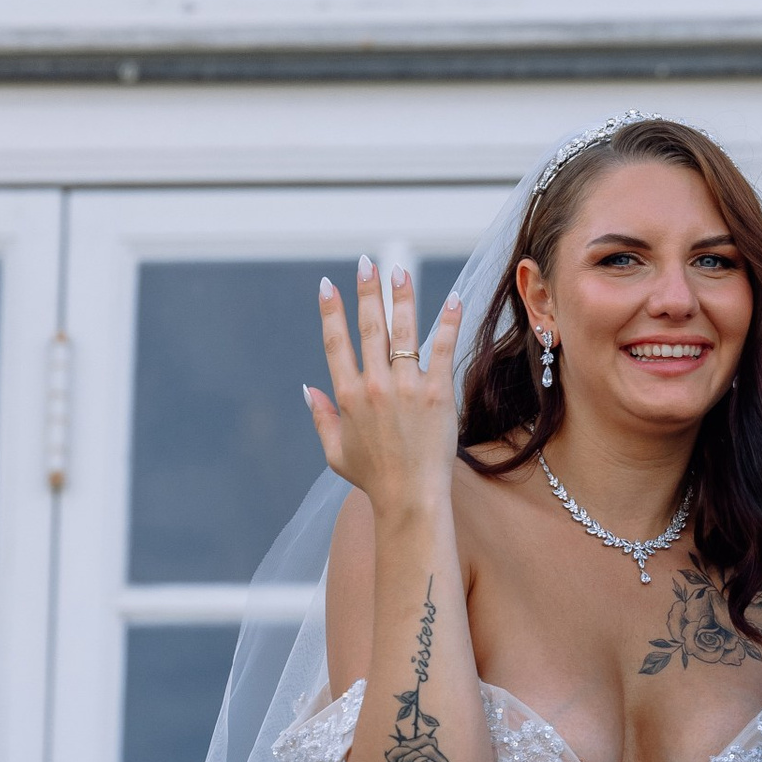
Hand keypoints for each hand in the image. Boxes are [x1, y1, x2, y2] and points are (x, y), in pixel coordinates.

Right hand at [305, 262, 462, 524]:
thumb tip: (308, 389)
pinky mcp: (437, 393)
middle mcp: (374, 386)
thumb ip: (321, 417)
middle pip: (369, 327)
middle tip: (368, 263)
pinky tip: (454, 298)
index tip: (327, 285)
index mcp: (347, 396)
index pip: (335, 343)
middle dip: (367, 291)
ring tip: (400, 269)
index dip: (331, 311)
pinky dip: (448, 322)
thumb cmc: (374, 478)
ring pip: (402, 331)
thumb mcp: (335, 451)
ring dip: (401, 296)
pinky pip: (442, 349)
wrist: (410, 498)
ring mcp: (406, 388)